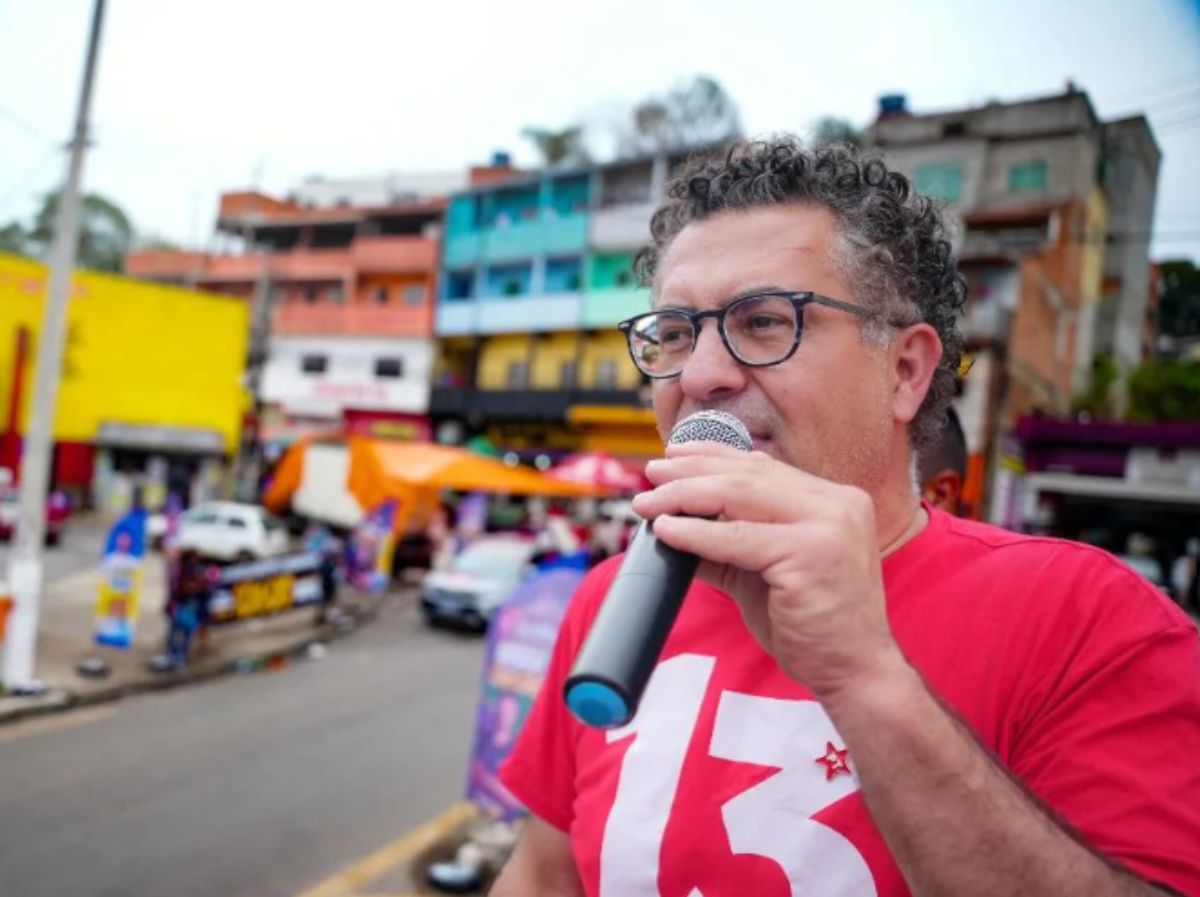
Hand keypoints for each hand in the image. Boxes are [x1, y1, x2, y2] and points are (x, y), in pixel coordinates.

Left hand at [631, 442, 908, 703]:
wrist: (855, 672)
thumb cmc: (812, 625)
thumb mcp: (764, 572)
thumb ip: (728, 543)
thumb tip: (672, 524)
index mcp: (834, 501)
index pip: (763, 467)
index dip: (713, 456)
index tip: (674, 455)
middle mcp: (838, 504)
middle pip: (748, 475)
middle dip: (692, 472)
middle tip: (651, 475)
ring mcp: (829, 526)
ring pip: (740, 496)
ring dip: (686, 496)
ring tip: (649, 503)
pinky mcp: (812, 554)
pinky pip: (739, 538)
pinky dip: (697, 532)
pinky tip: (667, 531)